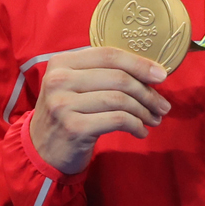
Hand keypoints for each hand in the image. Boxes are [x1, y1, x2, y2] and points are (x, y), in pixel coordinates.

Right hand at [28, 47, 170, 174]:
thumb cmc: (67, 114)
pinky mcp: (73, 127)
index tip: (161, 75)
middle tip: (163, 105)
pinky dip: (135, 125)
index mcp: (62, 62)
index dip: (139, 63)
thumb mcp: (74, 86)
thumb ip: (101, 73)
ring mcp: (63, 104)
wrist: (41, 150)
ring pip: (120, 100)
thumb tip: (150, 72)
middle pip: (118, 78)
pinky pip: (117, 120)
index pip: (109, 55)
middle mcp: (59, 80)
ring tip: (154, 119)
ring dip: (144, 111)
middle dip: (147, 92)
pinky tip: (140, 131)